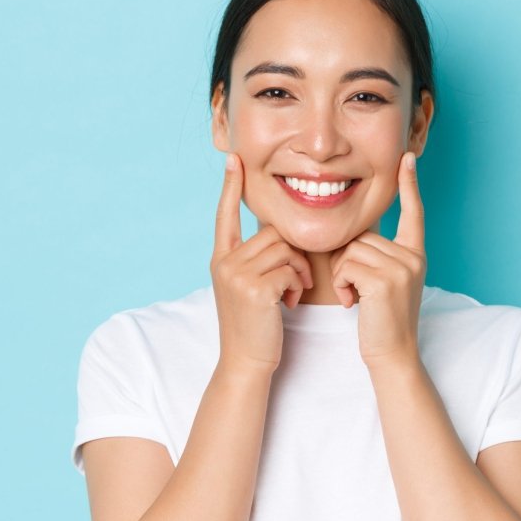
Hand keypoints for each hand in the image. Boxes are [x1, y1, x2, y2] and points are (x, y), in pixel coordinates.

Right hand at [209, 153, 313, 372]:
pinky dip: (297, 284)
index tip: (234, 159)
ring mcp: (237, 274)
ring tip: (293, 292)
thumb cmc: (255, 325)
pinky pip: (290, 268)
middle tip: (295, 282)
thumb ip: (255, 260)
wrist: (246, 361)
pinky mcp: (254, 289)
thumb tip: (277, 236)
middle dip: (292, 254)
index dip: (231, 186)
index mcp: (221, 258)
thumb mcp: (247, 287)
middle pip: (271, 232)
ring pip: (284, 249)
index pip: (225, 214)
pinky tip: (289, 303)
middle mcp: (224, 262)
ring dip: (298, 270)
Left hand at [330, 151, 426, 366]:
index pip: (413, 213)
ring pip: (351, 250)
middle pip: (363, 236)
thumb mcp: (385, 283)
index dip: (410, 185)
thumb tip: (352, 237)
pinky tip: (354, 304)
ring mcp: (402, 267)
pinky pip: (347, 266)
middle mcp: (413, 257)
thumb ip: (376, 257)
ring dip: (342, 275)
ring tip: (356, 298)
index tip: (407, 157)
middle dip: (348, 262)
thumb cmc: (381, 321)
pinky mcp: (386, 281)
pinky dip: (342, 284)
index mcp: (414, 254)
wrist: (392, 355)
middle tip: (356, 290)